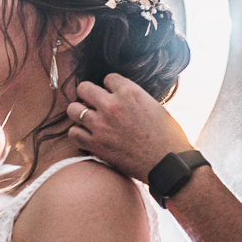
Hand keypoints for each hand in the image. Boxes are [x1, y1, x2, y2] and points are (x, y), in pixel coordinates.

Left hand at [67, 74, 192, 180]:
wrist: (168, 163)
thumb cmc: (168, 136)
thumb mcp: (154, 106)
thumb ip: (134, 98)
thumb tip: (122, 97)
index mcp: (130, 92)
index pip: (108, 78)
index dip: (111, 87)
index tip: (114, 95)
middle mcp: (112, 106)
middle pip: (84, 88)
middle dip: (88, 94)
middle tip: (94, 103)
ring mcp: (101, 125)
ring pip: (73, 110)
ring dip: (80, 113)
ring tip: (88, 119)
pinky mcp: (96, 145)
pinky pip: (74, 133)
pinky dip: (79, 134)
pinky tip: (88, 135)